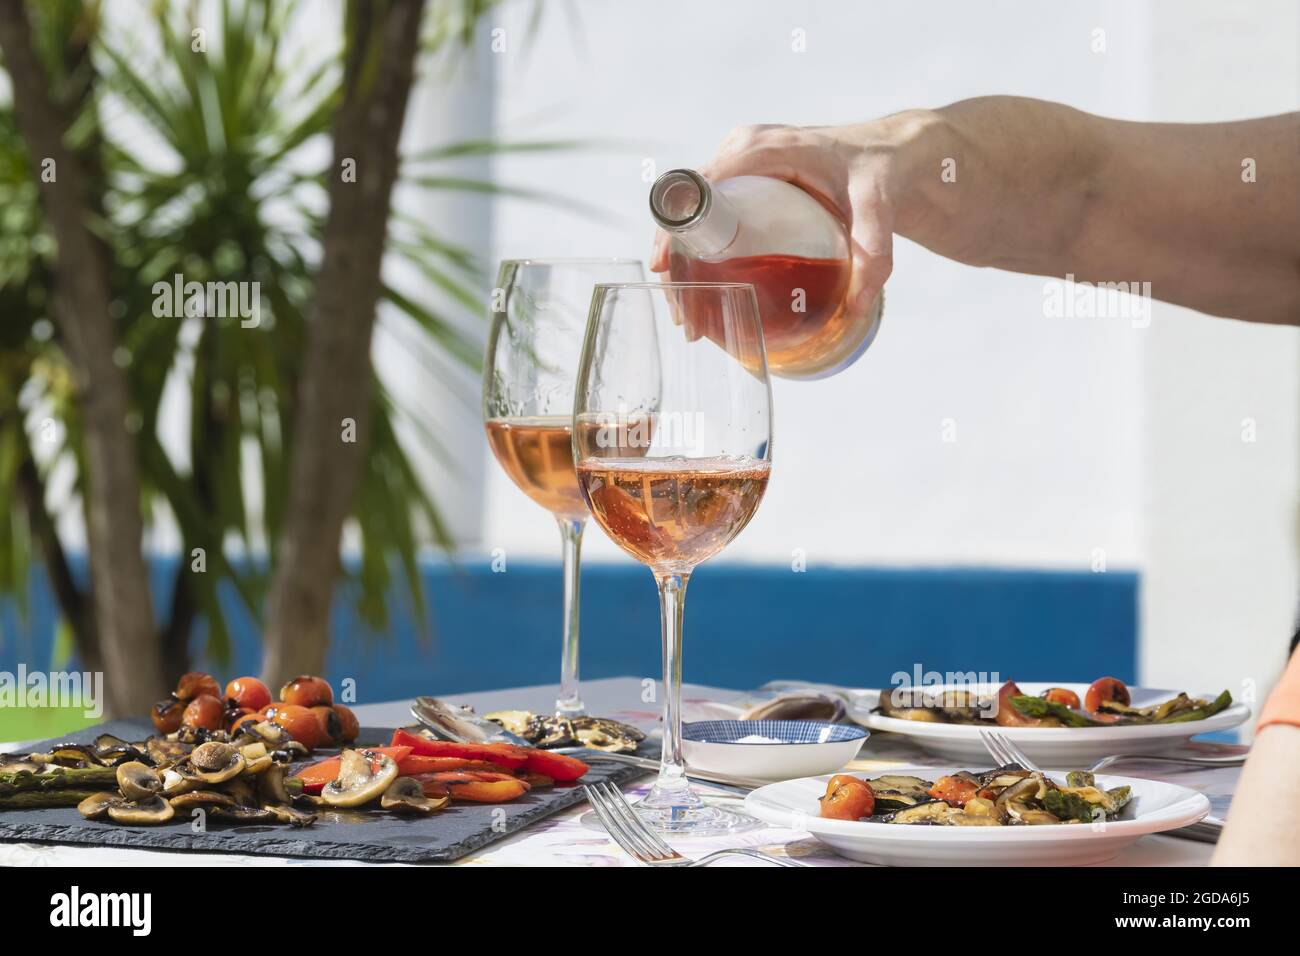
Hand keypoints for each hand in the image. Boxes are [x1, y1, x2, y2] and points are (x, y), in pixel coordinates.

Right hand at [651, 114, 938, 320]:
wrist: (886, 153)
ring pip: (691, 212)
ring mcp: (739, 164)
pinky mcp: (742, 180)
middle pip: (687, 204)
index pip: (701, 185)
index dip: (676, 226)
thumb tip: (858, 304)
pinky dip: (696, 250)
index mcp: (765, 148)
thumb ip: (875, 251)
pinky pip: (707, 212)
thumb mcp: (878, 206)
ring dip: (680, 260)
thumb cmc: (877, 170)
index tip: (666, 266)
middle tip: (683, 313)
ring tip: (688, 313)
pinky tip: (701, 290)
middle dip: (674, 257)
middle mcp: (743, 151)